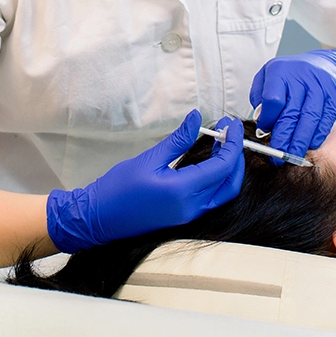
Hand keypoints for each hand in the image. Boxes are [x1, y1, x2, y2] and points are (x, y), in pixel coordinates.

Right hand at [46, 111, 244, 252]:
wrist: (99, 218)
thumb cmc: (118, 188)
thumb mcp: (149, 158)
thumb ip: (178, 139)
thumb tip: (197, 118)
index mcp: (183, 191)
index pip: (223, 166)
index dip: (232, 143)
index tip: (231, 123)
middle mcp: (192, 207)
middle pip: (230, 182)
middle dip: (236, 156)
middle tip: (230, 132)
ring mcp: (189, 216)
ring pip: (223, 193)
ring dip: (228, 168)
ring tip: (220, 143)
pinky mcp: (184, 218)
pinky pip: (211, 199)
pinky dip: (217, 179)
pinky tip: (208, 161)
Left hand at [249, 49, 335, 159]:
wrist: (325, 65)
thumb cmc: (291, 75)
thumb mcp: (269, 76)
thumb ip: (260, 97)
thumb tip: (261, 121)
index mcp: (280, 71)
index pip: (272, 100)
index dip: (267, 120)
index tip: (263, 132)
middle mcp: (301, 78)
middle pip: (291, 113)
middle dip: (283, 138)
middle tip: (277, 156)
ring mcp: (320, 87)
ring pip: (309, 119)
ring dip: (300, 142)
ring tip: (292, 156)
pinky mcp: (334, 97)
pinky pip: (325, 120)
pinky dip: (317, 136)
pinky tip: (310, 145)